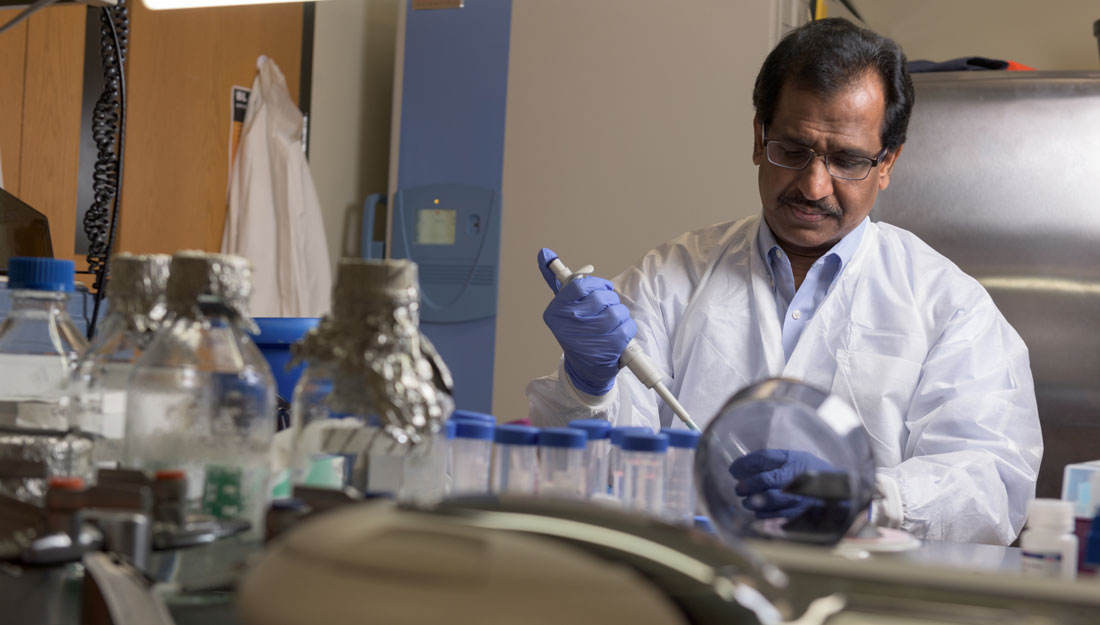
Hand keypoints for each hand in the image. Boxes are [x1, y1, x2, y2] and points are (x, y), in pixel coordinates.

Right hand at [538, 248, 636, 395]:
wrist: (585, 370)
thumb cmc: (577, 332)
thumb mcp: (564, 307)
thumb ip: (555, 279)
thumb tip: (544, 253)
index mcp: (555, 312)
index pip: (580, 284)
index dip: (596, 284)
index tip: (602, 289)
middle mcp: (568, 325)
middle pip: (602, 297)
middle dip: (610, 300)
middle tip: (607, 309)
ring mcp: (588, 338)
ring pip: (617, 311)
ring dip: (621, 315)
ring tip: (613, 323)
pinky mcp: (607, 349)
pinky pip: (627, 326)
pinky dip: (628, 328)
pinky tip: (620, 334)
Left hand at [728, 449, 835, 518]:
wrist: (842, 496)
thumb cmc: (815, 474)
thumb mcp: (798, 458)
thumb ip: (774, 460)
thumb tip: (745, 467)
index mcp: (796, 461)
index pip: (764, 459)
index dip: (745, 464)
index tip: (734, 469)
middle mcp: (798, 478)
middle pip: (764, 480)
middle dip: (747, 484)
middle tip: (739, 487)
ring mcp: (799, 499)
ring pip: (767, 500)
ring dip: (752, 501)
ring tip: (747, 500)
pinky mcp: (799, 516)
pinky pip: (774, 516)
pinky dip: (762, 514)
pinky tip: (760, 511)